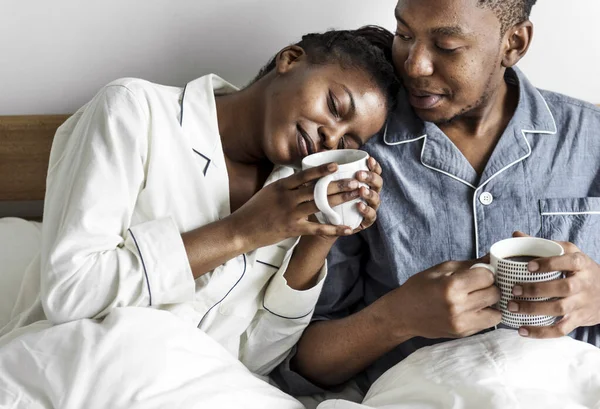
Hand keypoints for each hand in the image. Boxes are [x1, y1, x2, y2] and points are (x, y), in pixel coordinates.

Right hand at [230, 163, 359, 249]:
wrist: (241, 230)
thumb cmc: (254, 210)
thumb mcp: (269, 191)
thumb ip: (287, 185)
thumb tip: (304, 176)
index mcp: (281, 186)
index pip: (304, 175)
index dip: (322, 170)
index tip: (337, 165)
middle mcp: (287, 198)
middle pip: (317, 189)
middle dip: (339, 185)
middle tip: (357, 181)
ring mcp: (290, 214)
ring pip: (321, 205)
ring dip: (341, 200)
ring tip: (357, 196)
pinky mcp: (293, 229)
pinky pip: (318, 228)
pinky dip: (334, 228)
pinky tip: (347, 228)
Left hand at [328, 156, 382, 232]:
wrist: (323, 223)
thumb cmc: (328, 199)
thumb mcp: (328, 183)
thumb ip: (330, 171)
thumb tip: (323, 151)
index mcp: (364, 183)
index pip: (374, 172)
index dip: (374, 165)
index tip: (369, 159)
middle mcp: (370, 194)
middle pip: (377, 183)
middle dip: (370, 177)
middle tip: (359, 174)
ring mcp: (370, 208)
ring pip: (376, 199)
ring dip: (369, 193)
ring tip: (361, 190)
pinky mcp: (365, 222)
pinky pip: (370, 216)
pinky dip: (366, 210)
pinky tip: (359, 205)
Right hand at [381, 259, 500, 339]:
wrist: (403, 314)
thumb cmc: (420, 287)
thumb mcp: (441, 269)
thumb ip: (470, 264)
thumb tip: (494, 258)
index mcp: (451, 286)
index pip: (487, 276)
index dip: (485, 272)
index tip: (477, 272)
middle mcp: (458, 306)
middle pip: (495, 293)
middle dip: (490, 286)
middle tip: (478, 285)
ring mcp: (461, 323)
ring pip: (497, 312)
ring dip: (490, 303)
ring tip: (478, 298)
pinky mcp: (463, 333)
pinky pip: (488, 323)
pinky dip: (485, 314)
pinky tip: (472, 309)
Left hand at [509, 231, 599, 337]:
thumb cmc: (579, 270)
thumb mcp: (568, 253)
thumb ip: (544, 246)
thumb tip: (516, 235)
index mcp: (581, 263)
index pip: (569, 261)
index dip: (549, 264)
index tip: (528, 266)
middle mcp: (584, 283)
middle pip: (564, 288)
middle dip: (537, 289)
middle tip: (514, 289)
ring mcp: (582, 303)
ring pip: (561, 309)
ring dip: (535, 309)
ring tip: (513, 307)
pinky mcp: (579, 319)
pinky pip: (561, 329)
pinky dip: (541, 332)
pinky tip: (523, 330)